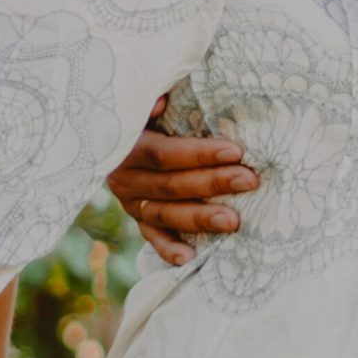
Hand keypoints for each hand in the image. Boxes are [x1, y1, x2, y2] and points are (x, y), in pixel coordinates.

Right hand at [107, 98, 254, 264]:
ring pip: (165, 213)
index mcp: (127, 147)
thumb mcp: (142, 102)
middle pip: (171, 184)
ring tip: (233, 221)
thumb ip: (150, 101)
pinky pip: (151, 236)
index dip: (200, 154)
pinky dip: (168, 248)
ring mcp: (130, 201)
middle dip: (213, 183)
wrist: (107, 136)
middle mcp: (125, 177)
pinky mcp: (137, 217)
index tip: (237, 150)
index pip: (166, 153)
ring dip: (199, 218)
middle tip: (250, 181)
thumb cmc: (144, 113)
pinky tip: (190, 258)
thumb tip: (162, 99)